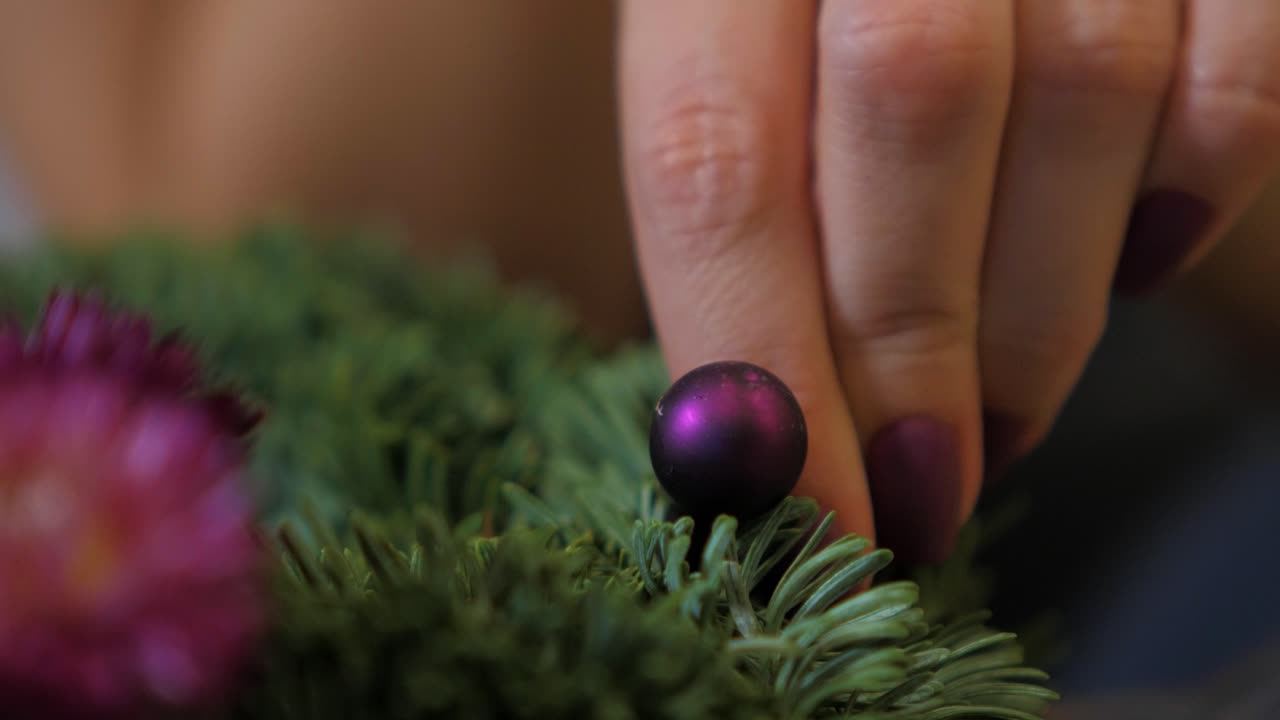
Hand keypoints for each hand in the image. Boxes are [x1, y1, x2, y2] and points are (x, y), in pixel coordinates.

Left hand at [618, 1, 1279, 560]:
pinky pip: (1239, 58)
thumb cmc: (794, 14)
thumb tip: (747, 435)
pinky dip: (1200, 179)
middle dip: (916, 344)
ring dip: (1046, 305)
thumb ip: (721, 201)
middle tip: (925, 490)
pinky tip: (1144, 259)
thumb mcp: (712, 60)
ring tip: (1006, 413)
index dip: (761, 360)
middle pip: (908, 104)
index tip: (812, 515)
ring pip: (1086, 83)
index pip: (713, 155)